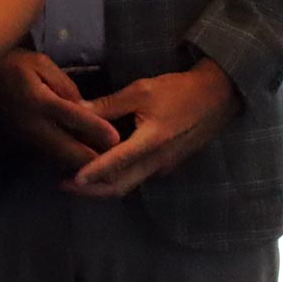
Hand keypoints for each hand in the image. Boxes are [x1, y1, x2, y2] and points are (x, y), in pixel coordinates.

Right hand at [0, 49, 121, 168]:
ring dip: (85, 163)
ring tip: (110, 162)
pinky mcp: (25, 141)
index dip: (100, 132)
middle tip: (121, 162)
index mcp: (41, 103)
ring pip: (63, 160)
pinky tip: (86, 153)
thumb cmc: (5, 63)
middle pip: (72, 154)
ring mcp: (29, 138)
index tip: (121, 139)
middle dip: (97, 162)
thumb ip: (64, 85)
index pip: (77, 122)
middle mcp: (36, 127)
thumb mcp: (38, 63)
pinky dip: (72, 158)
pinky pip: (54, 155)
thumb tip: (85, 108)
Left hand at [67, 60, 240, 198]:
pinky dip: (118, 176)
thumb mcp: (140, 91)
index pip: (117, 164)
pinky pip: (139, 175)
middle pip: (121, 186)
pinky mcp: (168, 164)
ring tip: (77, 179)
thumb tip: (77, 110)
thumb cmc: (179, 91)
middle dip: (92, 190)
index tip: (73, 181)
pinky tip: (101, 166)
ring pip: (130, 183)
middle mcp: (158, 161)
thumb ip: (108, 105)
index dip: (93, 174)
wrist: (218, 97)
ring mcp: (165, 166)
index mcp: (151, 142)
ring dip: (103, 185)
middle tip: (64, 185)